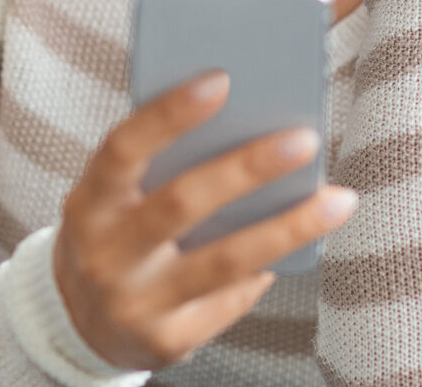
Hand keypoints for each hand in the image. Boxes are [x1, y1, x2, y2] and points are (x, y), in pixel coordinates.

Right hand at [51, 70, 358, 370]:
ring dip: (288, 227)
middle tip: (304, 139)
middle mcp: (104, 254)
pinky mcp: (168, 340)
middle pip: (182, 203)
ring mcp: (135, 302)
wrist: (82, 324)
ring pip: (224, 260)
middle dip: (248, 169)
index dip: (169, 114)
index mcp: (89, 201)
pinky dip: (268, 266)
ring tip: (339, 200)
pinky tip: (302, 243)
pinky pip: (233, 297)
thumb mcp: (117, 198)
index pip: (123, 148)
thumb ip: (162, 164)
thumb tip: (250, 121)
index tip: (222, 80)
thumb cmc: (119, 234)